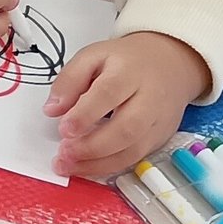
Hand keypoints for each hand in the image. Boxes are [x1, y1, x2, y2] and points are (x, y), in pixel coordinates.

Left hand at [45, 32, 208, 179]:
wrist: (171, 63)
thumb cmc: (127, 61)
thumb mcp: (93, 56)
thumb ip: (70, 79)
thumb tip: (52, 109)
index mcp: (129, 72)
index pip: (108, 93)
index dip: (85, 114)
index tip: (63, 129)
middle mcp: (149, 98)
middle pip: (126, 128)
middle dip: (92, 146)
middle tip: (64, 153)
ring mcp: (158, 121)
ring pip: (133, 149)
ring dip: (98, 163)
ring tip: (69, 165)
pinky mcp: (160, 137)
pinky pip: (136, 158)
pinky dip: (109, 167)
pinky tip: (87, 167)